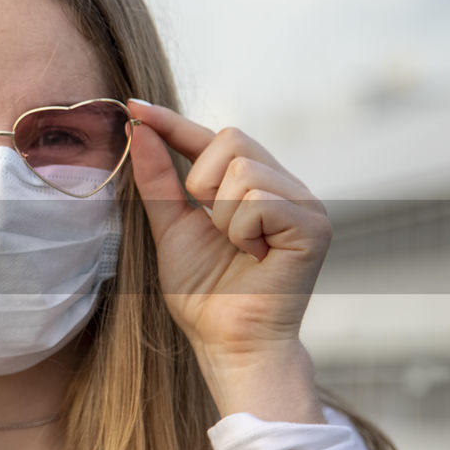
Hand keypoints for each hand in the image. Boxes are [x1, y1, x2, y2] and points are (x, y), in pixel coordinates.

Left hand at [127, 100, 330, 421]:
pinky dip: (242, 230)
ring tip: (236, 247)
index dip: (172, 122)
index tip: (134, 107)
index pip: (211, 137)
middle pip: (231, 138)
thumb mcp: (171, 228)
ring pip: (244, 169)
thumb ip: (159, 181)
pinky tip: (254, 255)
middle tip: (211, 223)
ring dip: (222, 214)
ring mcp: (305, 204)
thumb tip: (138, 130)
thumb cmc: (205, 294)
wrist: (228, 343)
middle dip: (204, 181)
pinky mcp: (314, 226)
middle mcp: (285, 186)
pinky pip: (261, 200)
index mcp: (254, 185)